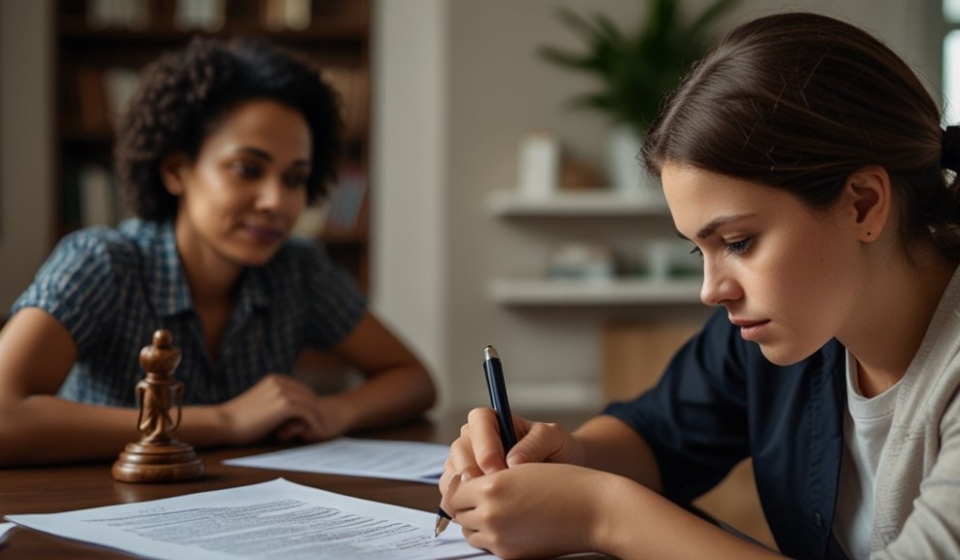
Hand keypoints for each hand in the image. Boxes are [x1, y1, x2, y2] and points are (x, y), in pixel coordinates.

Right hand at [217, 374, 353, 444]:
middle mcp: (280, 382)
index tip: (314, 416)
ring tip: (321, 430)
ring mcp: (283, 392)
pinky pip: (307, 412)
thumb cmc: (238, 421)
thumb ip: (276, 405)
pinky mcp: (284, 404)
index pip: (301, 389)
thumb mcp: (261, 406)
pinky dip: (312, 423)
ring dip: (317, 417)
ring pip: (310, 404)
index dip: (310, 403)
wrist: (223, 423)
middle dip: (316, 409)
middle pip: (308, 395)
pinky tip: (313, 433)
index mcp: (274, 380)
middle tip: (323, 424)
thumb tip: (292, 416)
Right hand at [440, 407, 584, 494]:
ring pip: (453, 472)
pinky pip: (452, 493)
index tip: (498, 470)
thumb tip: (512, 461)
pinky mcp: (462, 485)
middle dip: (472, 473)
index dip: (485, 447)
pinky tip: (479, 515)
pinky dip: (461, 504)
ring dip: (464, 491)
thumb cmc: (556, 450)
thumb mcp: (554, 438)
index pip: (479, 422)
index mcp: (492, 419)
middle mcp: (473, 437)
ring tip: (484, 507)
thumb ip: (536, 442)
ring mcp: (464, 461)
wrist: (558, 474)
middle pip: (460, 449)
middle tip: (489, 493)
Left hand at [443, 463, 614, 558]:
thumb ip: (488, 477)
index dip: (460, 484)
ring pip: (469, 530)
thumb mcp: (521, 467)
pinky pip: (486, 544)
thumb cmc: (563, 482)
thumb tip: (464, 486)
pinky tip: (509, 521)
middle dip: (466, 503)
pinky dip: (491, 534)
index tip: (469, 480)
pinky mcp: (511, 555)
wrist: (595, 510)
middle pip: (457, 512)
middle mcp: (490, 515)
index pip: (453, 490)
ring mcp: (499, 538)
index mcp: (491, 487)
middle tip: (481, 493)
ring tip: (496, 507)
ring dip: (475, 520)